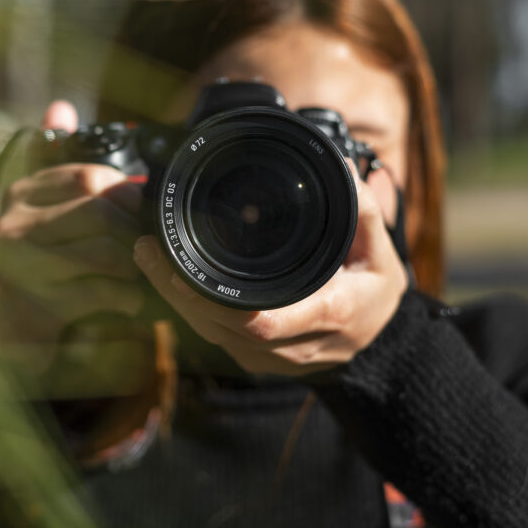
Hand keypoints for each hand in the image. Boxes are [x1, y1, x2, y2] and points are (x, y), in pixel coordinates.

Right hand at [0, 101, 154, 397]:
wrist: (5, 327)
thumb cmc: (36, 261)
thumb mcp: (42, 209)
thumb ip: (56, 165)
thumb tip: (60, 107)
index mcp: (23, 193)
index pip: (87, 177)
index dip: (125, 193)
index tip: (140, 211)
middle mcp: (16, 223)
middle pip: (99, 212)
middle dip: (133, 231)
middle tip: (147, 247)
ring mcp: (24, 265)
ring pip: (103, 252)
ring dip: (133, 266)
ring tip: (139, 274)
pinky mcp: (37, 303)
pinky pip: (100, 293)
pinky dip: (127, 298)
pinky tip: (129, 301)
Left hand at [132, 169, 408, 376]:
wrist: (377, 342)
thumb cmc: (374, 291)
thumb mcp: (381, 251)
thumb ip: (364, 210)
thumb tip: (338, 166)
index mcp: (326, 315)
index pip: (264, 322)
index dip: (218, 302)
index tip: (183, 272)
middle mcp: (293, 346)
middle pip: (223, 328)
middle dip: (178, 292)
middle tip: (147, 249)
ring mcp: (270, 359)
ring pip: (211, 335)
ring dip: (174, 299)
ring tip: (146, 256)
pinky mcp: (254, 360)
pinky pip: (213, 337)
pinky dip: (187, 308)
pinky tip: (166, 277)